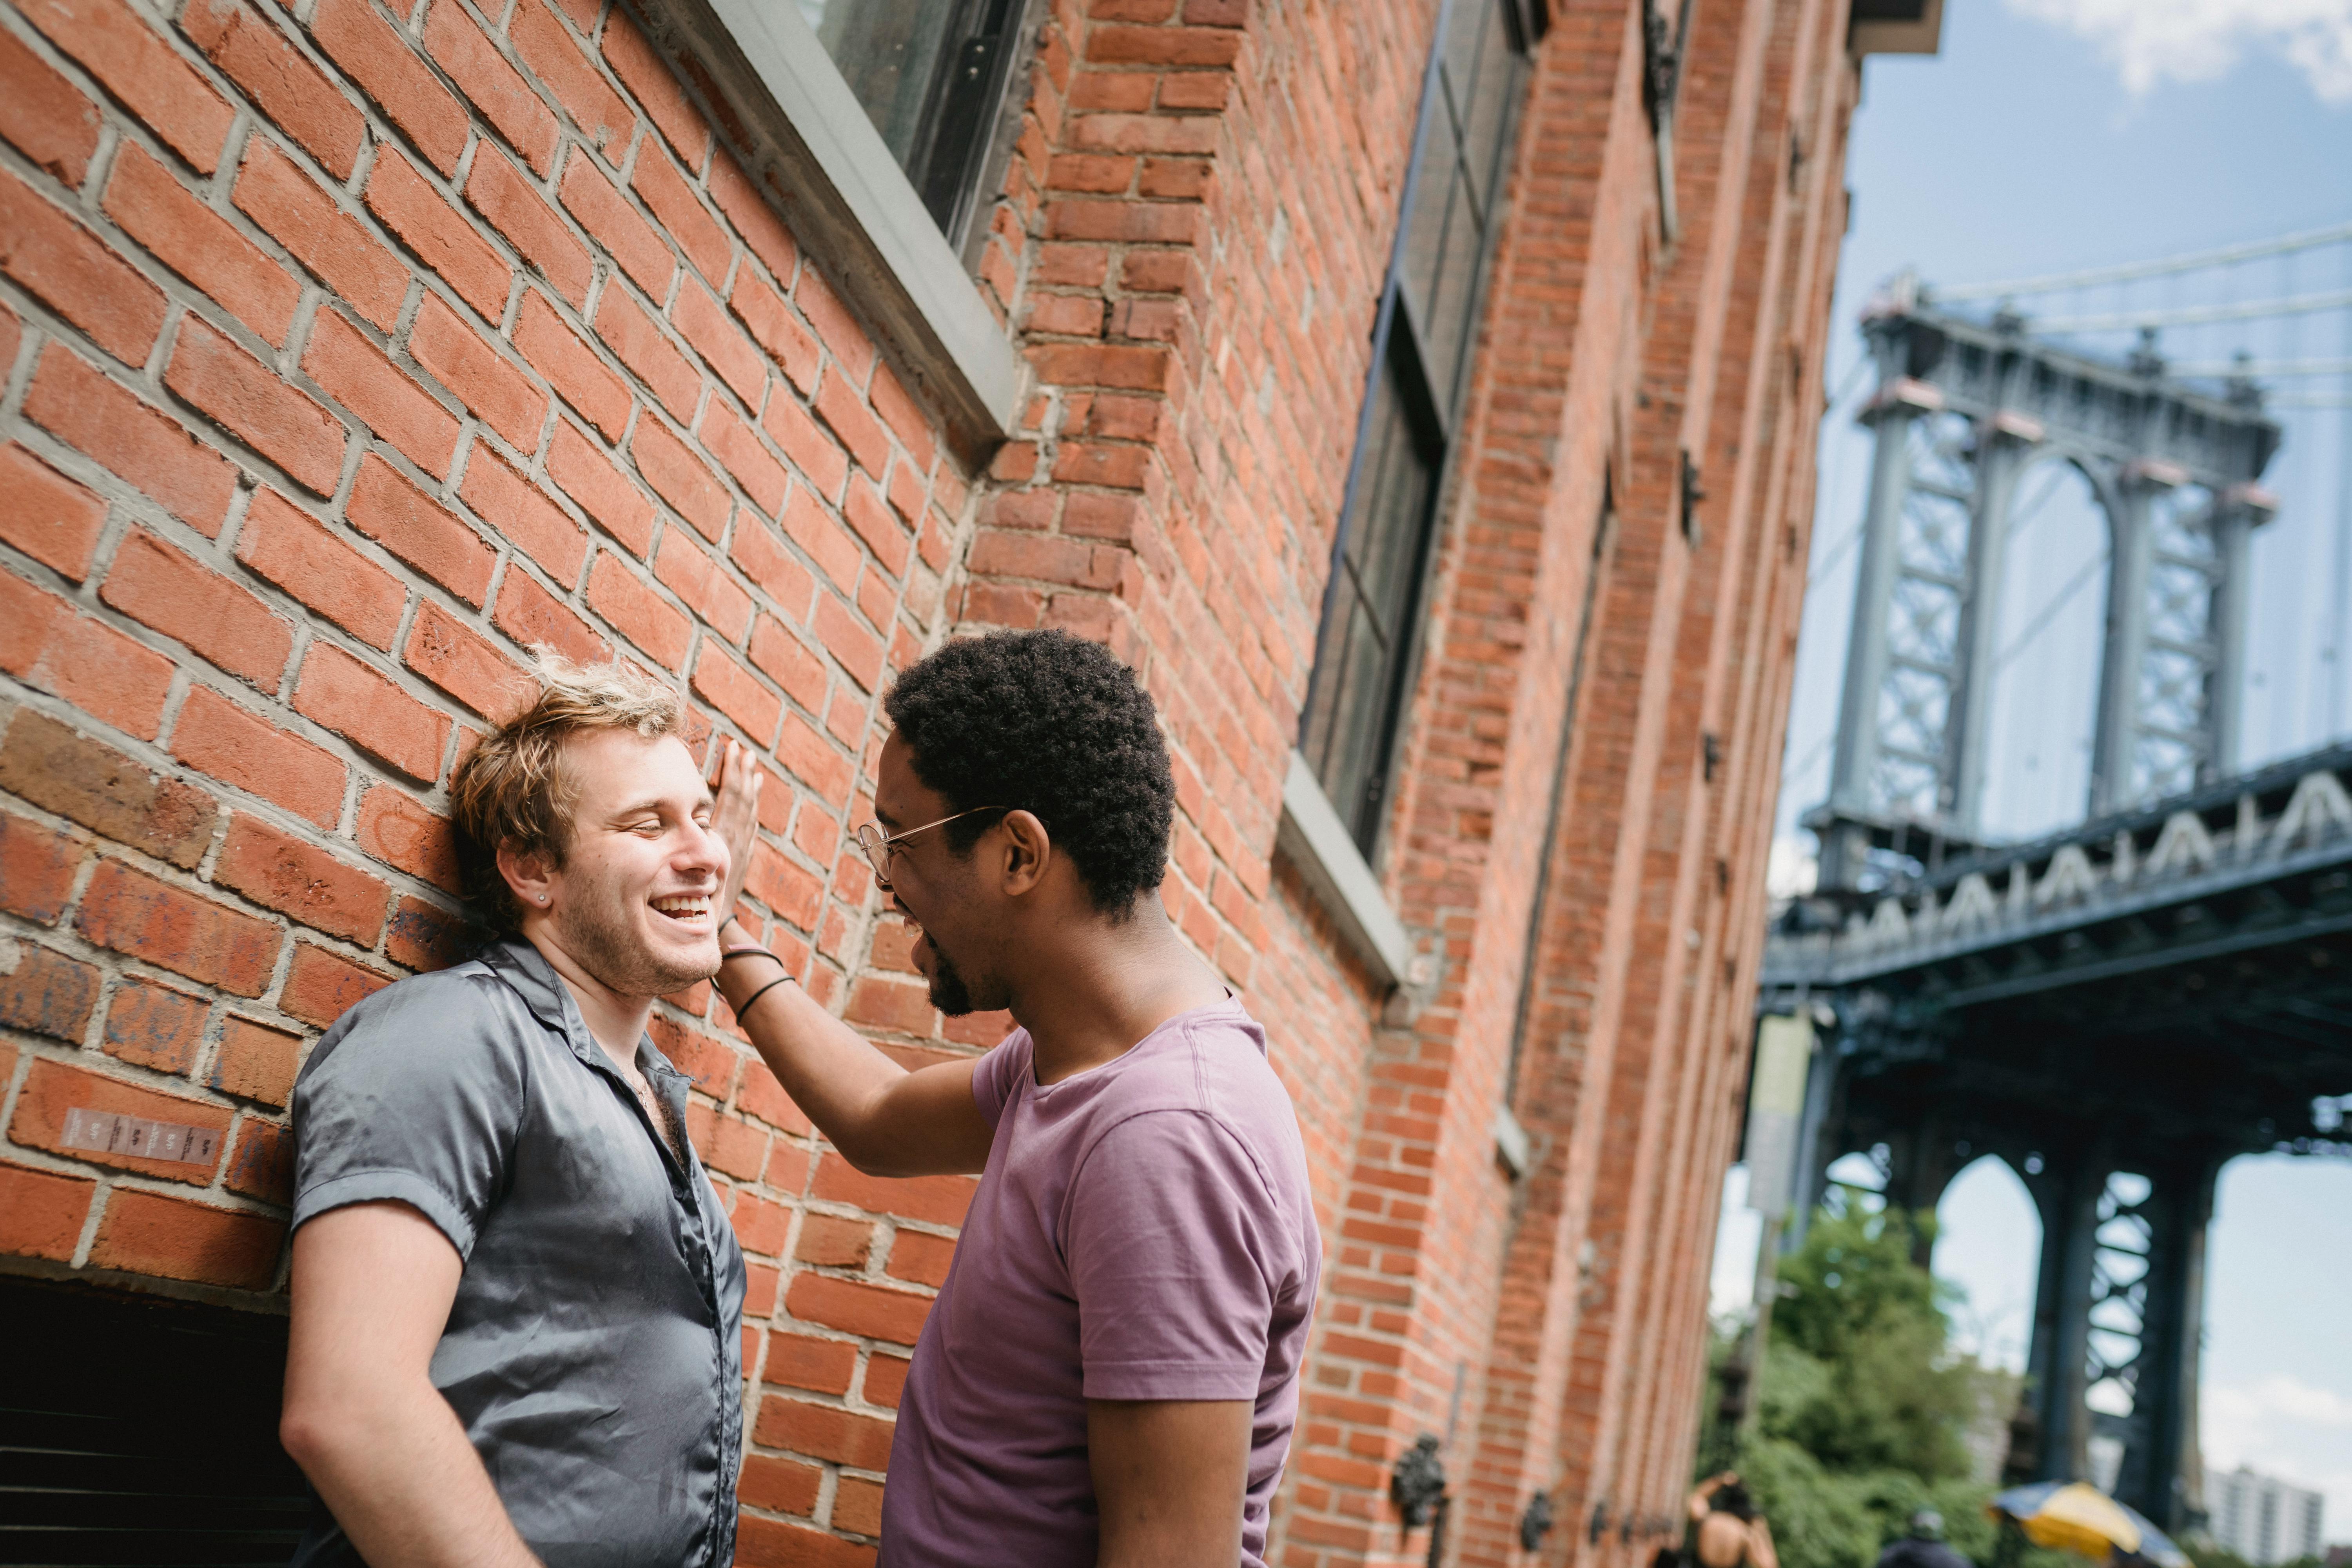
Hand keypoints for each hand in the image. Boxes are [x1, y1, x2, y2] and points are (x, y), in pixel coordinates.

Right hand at [707, 737, 762, 927]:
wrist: (715, 922)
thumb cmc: (694, 895)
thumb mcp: (690, 863)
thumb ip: (693, 841)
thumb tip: (693, 816)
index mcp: (721, 835)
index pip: (729, 795)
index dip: (731, 771)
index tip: (733, 748)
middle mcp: (735, 839)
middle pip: (742, 799)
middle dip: (743, 773)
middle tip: (746, 751)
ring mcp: (742, 849)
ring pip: (749, 812)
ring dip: (751, 790)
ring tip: (755, 770)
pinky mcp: (743, 858)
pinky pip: (751, 829)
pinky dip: (753, 812)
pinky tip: (753, 803)